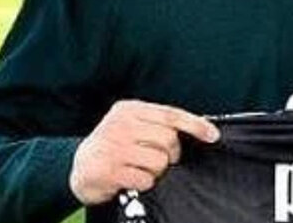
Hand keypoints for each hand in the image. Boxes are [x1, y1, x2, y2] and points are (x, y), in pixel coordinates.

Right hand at [69, 100, 219, 204]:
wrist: (79, 167)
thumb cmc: (114, 146)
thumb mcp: (131, 125)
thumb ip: (158, 123)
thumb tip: (199, 127)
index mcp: (129, 109)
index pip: (170, 114)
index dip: (195, 125)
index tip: (213, 135)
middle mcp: (120, 124)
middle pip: (169, 139)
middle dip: (171, 154)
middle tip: (159, 159)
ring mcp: (114, 147)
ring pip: (160, 161)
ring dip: (156, 171)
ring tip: (140, 168)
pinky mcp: (109, 170)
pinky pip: (146, 180)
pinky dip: (144, 183)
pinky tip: (130, 178)